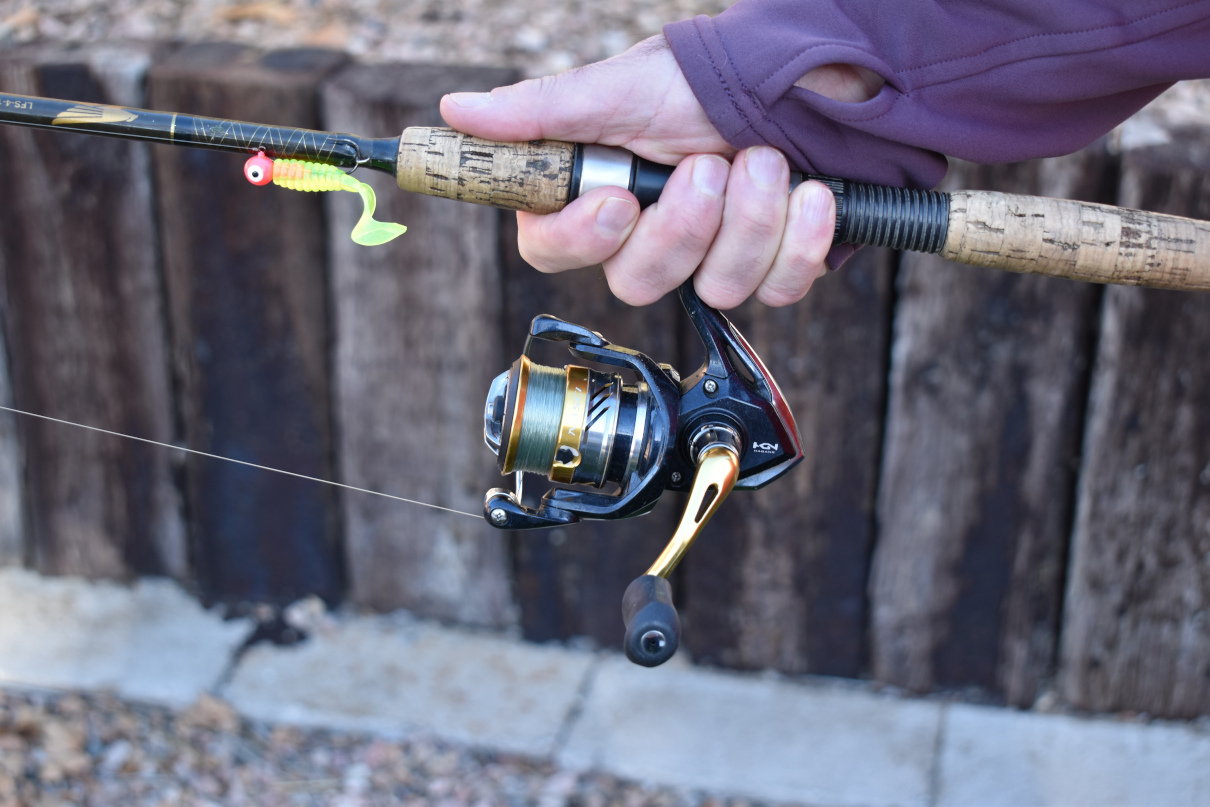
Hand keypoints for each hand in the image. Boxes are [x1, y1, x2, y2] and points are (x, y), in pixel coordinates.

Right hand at [439, 35, 837, 308]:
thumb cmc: (700, 82)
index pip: (552, 250)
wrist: (800, 79)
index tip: (618, 201)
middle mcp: (645, 237)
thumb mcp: (620, 87)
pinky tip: (810, 192)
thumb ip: (542, 111)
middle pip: (637, 282)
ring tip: (765, 159)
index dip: (582, 238)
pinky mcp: (767, 271)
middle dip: (684, 223)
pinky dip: (799, 236)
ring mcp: (707, 261)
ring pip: (714, 288)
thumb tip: (455, 112)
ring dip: (750, 217)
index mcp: (595, 196)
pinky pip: (776, 288)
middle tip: (710, 165)